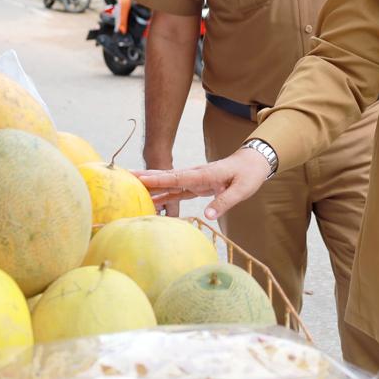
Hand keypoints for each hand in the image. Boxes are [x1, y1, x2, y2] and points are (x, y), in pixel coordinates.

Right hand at [136, 148, 269, 220]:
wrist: (254, 162)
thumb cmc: (248, 175)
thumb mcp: (242, 190)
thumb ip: (224, 202)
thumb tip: (207, 216)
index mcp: (204, 174)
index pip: (177, 178)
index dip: (158, 180)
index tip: (139, 179)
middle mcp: (195, 175)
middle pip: (166, 177)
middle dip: (146, 177)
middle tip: (125, 176)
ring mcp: (194, 179)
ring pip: (168, 183)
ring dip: (151, 185)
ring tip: (131, 188)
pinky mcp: (196, 185)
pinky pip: (176, 190)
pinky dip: (162, 193)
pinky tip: (151, 199)